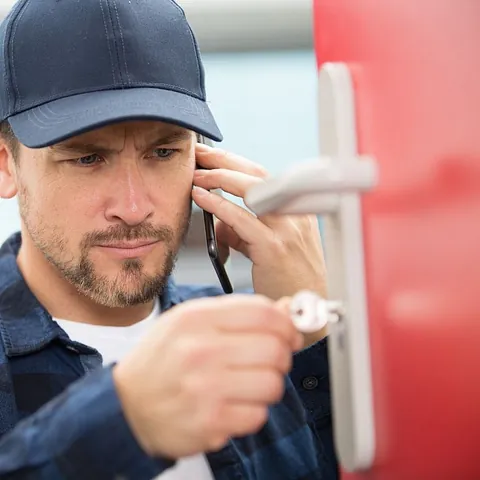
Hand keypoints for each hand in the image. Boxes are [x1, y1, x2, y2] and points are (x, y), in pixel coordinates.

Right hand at [113, 294, 302, 459]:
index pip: (263, 314)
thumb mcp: (190, 322)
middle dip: (281, 356)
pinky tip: (234, 405)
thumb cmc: (161, 360)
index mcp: (197, 318)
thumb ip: (237, 313)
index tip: (289, 333)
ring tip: (248, 384)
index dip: (287, 324)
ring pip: (272, 384)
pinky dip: (252, 411)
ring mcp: (205, 389)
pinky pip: (258, 415)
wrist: (126, 405)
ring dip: (268, 385)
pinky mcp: (209, 423)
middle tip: (270, 360)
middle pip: (275, 349)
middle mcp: (201, 350)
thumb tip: (286, 309)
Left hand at [192, 144, 327, 344]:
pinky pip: (241, 219)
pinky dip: (218, 204)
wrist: (309, 310)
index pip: (263, 174)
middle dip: (223, 159)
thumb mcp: (267, 248)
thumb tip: (218, 219)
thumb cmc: (289, 281)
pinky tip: (201, 197)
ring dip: (219, 176)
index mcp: (296, 210)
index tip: (211, 155)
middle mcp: (295, 214)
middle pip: (256, 173)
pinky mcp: (274, 247)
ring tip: (196, 174)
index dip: (234, 161)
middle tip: (198, 154)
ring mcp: (287, 229)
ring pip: (251, 188)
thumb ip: (243, 231)